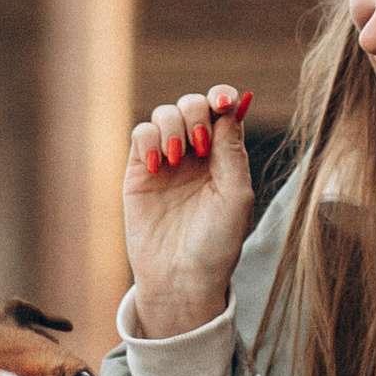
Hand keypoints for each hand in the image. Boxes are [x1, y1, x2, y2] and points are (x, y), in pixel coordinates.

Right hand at [124, 83, 256, 339]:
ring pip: (165, 113)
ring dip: (173, 126)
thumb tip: (229, 108)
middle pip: (193, 104)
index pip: (224, 111)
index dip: (222, 96)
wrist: (181, 279)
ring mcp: (167, 160)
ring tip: (178, 158)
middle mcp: (196, 153)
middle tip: (199, 145)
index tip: (223, 101)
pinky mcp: (139, 171)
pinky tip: (158, 167)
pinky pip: (141, 134)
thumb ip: (231, 151)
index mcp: (225, 157)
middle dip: (196, 113)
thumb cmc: (217, 244)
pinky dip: (149, 140)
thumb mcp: (236, 197)